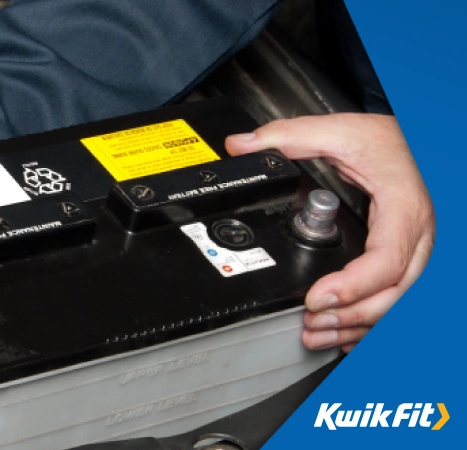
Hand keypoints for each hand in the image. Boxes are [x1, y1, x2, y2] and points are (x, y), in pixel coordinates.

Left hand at [225, 113, 433, 352]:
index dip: (353, 286)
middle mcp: (416, 238)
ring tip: (317, 334)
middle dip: (350, 317)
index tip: (317, 298)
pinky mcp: (407, 261)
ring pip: (396, 304)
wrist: (415, 142)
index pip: (387, 261)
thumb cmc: (388, 141)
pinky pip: (396, 302)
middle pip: (394, 293)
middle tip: (310, 324)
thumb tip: (241, 146)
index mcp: (404, 210)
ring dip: (357, 326)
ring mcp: (416, 253)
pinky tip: (345, 336)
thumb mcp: (339, 131)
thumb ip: (289, 136)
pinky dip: (370, 323)